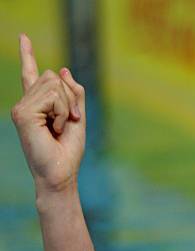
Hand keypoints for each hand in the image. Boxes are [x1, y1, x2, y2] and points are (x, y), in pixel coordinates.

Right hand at [11, 34, 85, 193]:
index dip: (27, 54)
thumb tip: (63, 69)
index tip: (23, 37)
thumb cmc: (68, 151)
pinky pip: (54, 97)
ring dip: (67, 107)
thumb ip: (73, 94)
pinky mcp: (22, 113)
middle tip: (69, 122)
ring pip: (54, 84)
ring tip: (60, 128)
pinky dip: (62, 112)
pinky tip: (55, 129)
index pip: (31, 75)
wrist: (61, 173)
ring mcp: (22, 107)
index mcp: (37, 104)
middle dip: (70, 97)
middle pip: (53, 75)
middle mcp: (26, 103)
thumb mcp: (77, 117)